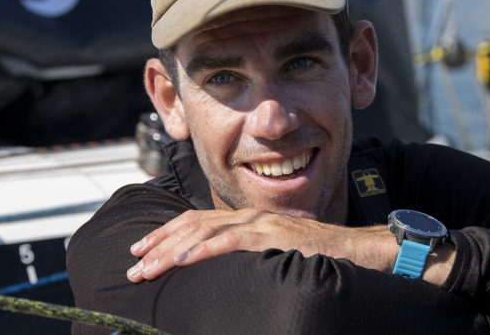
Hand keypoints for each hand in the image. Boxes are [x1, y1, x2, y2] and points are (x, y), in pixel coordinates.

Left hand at [126, 208, 399, 282]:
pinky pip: (231, 242)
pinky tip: (181, 261)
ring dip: (171, 249)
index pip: (197, 221)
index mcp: (249, 221)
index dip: (167, 233)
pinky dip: (202, 250)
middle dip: (158, 243)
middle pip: (193, 224)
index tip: (142, 248)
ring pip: (205, 232)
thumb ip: (251, 256)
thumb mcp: (276, 254)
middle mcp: (251, 217)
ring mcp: (261, 225)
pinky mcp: (273, 237)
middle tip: (132, 262)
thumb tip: (223, 273)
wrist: (357, 249)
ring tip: (146, 266)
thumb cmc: (318, 256)